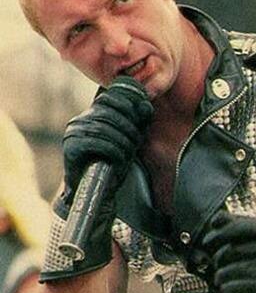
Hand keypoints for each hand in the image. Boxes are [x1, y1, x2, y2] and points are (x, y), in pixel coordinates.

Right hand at [62, 75, 152, 203]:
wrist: (95, 194)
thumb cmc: (111, 166)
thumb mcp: (128, 141)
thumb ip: (136, 123)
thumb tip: (146, 104)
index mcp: (89, 116)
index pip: (107, 99)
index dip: (126, 105)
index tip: (140, 119)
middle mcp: (78, 122)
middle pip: (108, 114)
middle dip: (128, 127)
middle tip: (137, 142)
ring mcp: (73, 134)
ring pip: (105, 129)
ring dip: (123, 141)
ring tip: (129, 153)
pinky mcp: (71, 148)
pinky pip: (98, 143)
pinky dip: (114, 152)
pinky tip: (119, 161)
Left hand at [202, 211, 255, 292]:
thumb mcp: (248, 232)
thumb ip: (231, 223)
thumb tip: (214, 220)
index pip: (238, 227)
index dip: (219, 234)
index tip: (205, 242)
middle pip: (235, 250)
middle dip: (219, 257)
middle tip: (211, 264)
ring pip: (240, 269)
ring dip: (223, 274)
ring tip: (216, 277)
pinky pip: (249, 285)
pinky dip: (234, 287)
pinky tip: (224, 288)